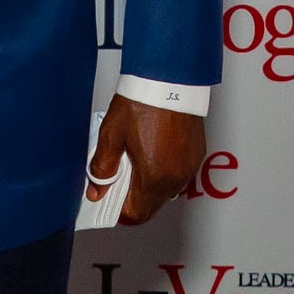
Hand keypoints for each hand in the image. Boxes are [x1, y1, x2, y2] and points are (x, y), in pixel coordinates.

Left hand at [85, 95, 205, 224]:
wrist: (170, 78)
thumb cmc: (142, 102)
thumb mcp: (111, 135)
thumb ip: (102, 168)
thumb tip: (96, 190)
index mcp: (153, 177)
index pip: (136, 214)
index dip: (119, 212)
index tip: (109, 200)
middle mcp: (175, 178)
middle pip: (152, 205)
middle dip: (133, 197)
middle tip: (118, 177)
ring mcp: (188, 167)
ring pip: (166, 191)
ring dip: (150, 185)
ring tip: (134, 160)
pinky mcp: (196, 155)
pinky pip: (178, 175)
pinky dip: (164, 171)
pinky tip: (152, 151)